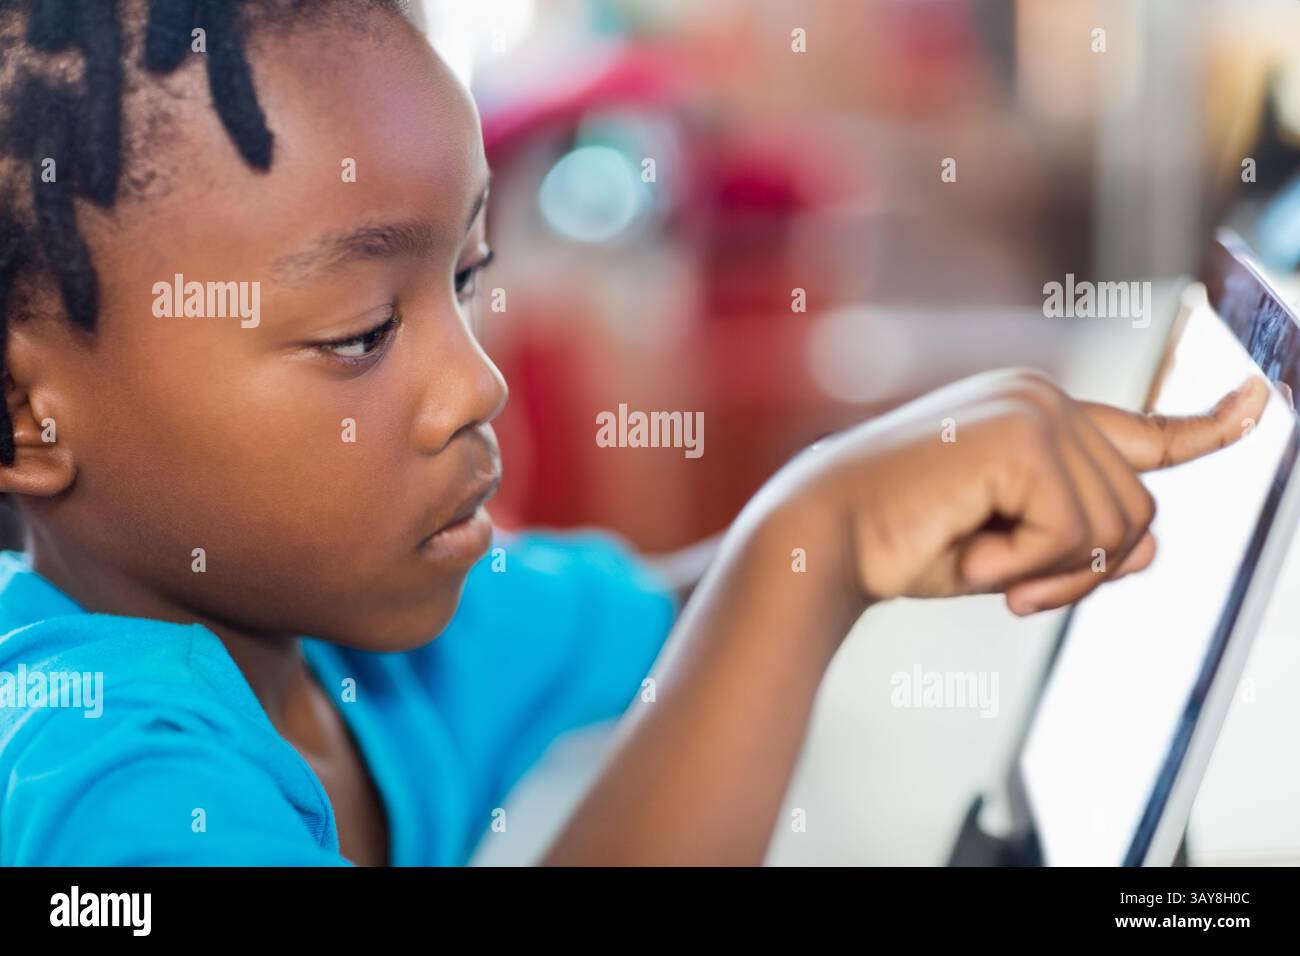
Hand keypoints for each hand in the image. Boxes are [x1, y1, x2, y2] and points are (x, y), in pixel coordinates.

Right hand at [777, 369, 1268, 615]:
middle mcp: (1040, 399)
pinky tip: (969, 552)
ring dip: (1050, 574)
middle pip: (1137, 510)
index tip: (1259, 401)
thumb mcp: (1005, 550)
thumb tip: (1155, 552)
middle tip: (1011, 591)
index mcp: (1031, 415)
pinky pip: (1076, 534)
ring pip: (1118, 528)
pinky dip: (1025, 566)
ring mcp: (1033, 411)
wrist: (821, 537)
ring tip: (980, 566)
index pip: (1141, 429)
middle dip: (1082, 571)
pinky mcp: (1022, 438)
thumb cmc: (898, 540)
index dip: (1206, 426)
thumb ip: (1078, 543)